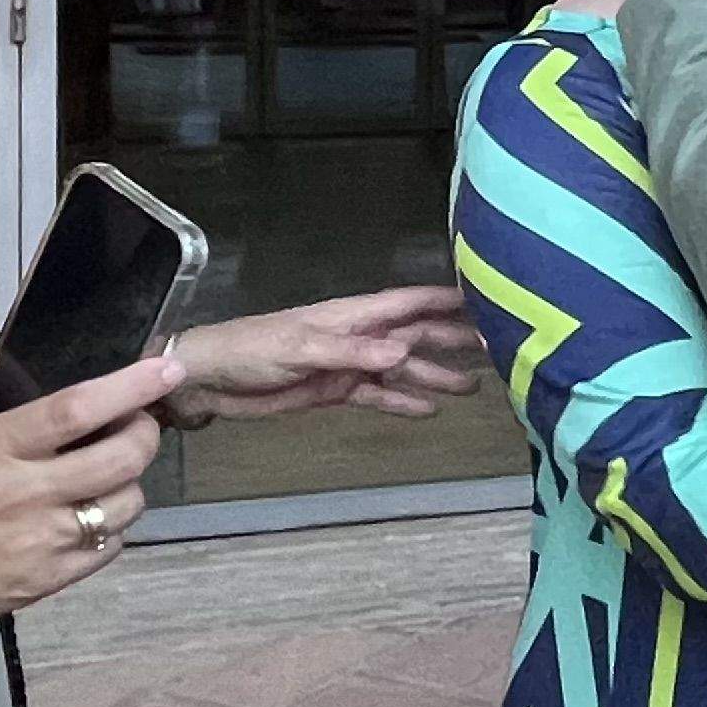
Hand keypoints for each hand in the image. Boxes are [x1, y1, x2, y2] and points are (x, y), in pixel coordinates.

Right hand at [0, 348, 179, 654]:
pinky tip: (88, 517)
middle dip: (144, 433)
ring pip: (124, 506)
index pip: (77, 409)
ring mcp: (37, 544)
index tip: (164, 368)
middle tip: (138, 422)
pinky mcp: (41, 583)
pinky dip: (110, 529)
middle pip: (120, 458)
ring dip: (130, 483)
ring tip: (109, 473)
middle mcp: (22, 497)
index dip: (131, 386)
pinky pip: (107, 551)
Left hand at [164, 286, 482, 423]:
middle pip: (415, 335)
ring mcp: (348, 364)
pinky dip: (403, 401)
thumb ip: (352, 352)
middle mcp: (357, 336)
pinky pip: (378, 395)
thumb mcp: (300, 348)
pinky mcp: (334, 390)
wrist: (209, 379)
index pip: (408, 303)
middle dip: (452, 339)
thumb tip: (402, 351)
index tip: (487, 297)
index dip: (446, 299)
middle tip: (497, 349)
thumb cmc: (248, 349)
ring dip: (435, 374)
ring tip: (473, 387)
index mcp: (351, 315)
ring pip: (402, 368)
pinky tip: (429, 409)